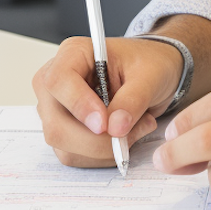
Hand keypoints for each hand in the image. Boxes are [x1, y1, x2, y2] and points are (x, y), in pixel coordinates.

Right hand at [33, 35, 183, 166]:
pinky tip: (125, 137)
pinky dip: (102, 155)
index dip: (79, 105)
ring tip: (137, 127)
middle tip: (135, 129)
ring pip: (65, 146)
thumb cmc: (149, 63)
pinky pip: (74, 156)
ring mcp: (57, 110)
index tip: (104, 124)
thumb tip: (115, 128)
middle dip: (97, 139)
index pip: (58, 81)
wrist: (153, 74)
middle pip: (56, 124)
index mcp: (73, 54)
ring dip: (104, 148)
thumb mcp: (150, 75)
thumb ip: (133, 99)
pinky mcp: (64, 131)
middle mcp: (56, 83)